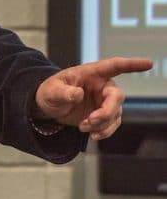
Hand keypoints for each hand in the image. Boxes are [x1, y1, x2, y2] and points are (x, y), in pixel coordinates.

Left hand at [34, 56, 152, 139]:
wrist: (50, 107)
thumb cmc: (50, 92)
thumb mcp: (51, 91)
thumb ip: (63, 92)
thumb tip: (77, 94)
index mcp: (91, 72)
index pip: (114, 66)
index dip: (132, 65)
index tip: (149, 63)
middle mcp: (102, 85)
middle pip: (116, 97)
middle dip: (106, 111)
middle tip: (90, 120)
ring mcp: (104, 100)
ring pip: (115, 114)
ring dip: (102, 124)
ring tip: (83, 127)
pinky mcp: (104, 114)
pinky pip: (111, 124)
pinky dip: (103, 131)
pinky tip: (92, 135)